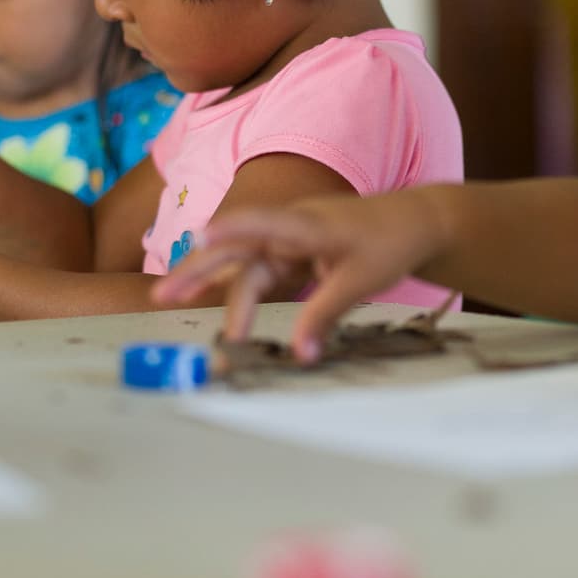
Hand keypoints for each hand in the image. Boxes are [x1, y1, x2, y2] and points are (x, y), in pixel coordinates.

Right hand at [153, 191, 446, 359]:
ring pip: (243, 264)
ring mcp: (288, 239)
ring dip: (210, 283)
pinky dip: (238, 289)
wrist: (415, 223)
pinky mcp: (293, 252)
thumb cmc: (389, 243)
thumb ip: (325, 316)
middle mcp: (289, 227)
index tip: (199, 239)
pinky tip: (211, 304)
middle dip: (197, 270)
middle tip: (162, 294)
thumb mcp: (359, 282)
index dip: (229, 232)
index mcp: (306, 224)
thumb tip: (300, 354)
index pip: (260, 225)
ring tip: (172, 300)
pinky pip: (259, 272)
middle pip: (235, 247)